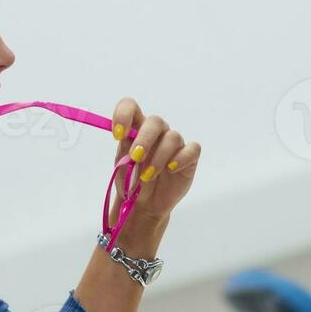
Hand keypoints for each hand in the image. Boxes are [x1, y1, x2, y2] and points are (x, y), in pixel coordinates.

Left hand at [109, 97, 200, 225]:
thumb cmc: (131, 181)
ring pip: (172, 137)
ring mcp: (174, 144)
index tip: (118, 134)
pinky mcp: (189, 157)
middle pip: (155, 121)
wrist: (144, 204)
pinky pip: (192, 149)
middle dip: (145, 139)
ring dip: (159, 157)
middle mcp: (156, 133)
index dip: (124, 114)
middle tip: (136, 158)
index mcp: (136, 129)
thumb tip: (127, 137)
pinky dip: (181, 158)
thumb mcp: (122, 167)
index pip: (131, 107)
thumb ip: (124, 150)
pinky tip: (171, 168)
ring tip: (147, 176)